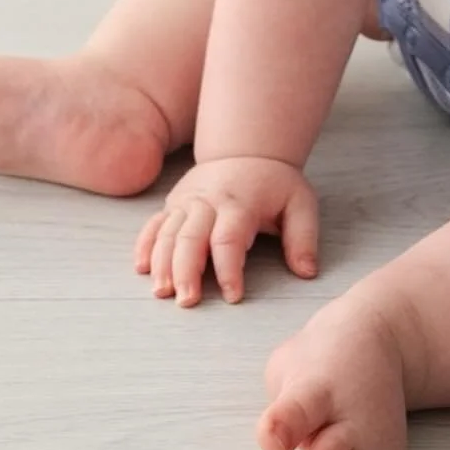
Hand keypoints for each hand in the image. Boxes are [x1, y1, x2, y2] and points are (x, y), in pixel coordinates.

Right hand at [134, 155, 318, 306]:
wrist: (248, 148)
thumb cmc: (275, 183)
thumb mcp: (300, 203)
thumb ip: (304, 238)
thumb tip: (307, 273)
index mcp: (240, 203)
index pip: (229, 239)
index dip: (229, 270)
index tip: (233, 296)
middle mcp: (208, 202)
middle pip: (191, 238)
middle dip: (187, 272)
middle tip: (187, 301)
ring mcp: (187, 202)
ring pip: (168, 234)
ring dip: (162, 263)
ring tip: (162, 292)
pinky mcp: (173, 203)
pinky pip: (154, 225)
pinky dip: (145, 246)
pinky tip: (142, 269)